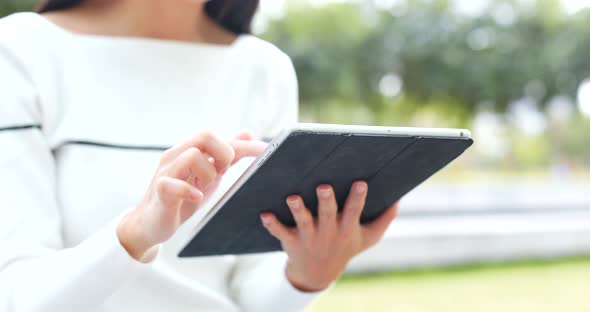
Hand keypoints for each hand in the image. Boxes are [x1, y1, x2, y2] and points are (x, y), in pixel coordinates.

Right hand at [117, 130, 265, 261]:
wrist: (152, 224)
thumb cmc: (181, 197)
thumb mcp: (209, 174)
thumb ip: (226, 154)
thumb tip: (247, 133)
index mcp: (189, 149)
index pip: (218, 137)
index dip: (245, 145)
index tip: (267, 152)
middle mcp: (176, 154)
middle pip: (204, 134)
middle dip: (223, 153)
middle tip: (223, 172)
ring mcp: (166, 171)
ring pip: (192, 155)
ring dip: (208, 173)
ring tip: (204, 187)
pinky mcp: (160, 190)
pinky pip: (173, 183)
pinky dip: (189, 190)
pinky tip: (196, 197)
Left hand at [260, 182, 398, 291]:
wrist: (317, 273)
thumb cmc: (345, 247)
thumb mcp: (368, 238)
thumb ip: (384, 219)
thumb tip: (399, 199)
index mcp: (347, 229)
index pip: (354, 211)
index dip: (358, 198)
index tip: (361, 182)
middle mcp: (328, 233)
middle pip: (328, 214)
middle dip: (326, 200)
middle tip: (324, 186)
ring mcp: (308, 237)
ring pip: (303, 222)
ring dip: (298, 209)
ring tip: (292, 197)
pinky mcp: (290, 241)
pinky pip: (279, 232)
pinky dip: (271, 225)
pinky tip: (264, 214)